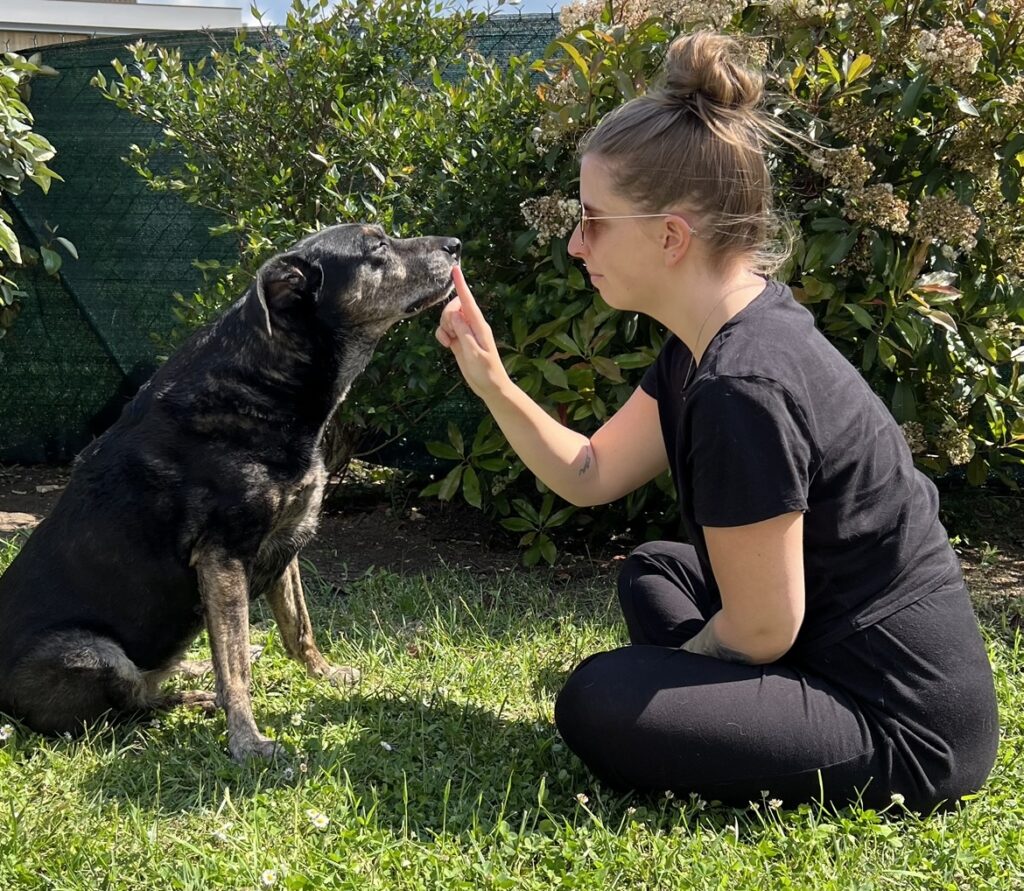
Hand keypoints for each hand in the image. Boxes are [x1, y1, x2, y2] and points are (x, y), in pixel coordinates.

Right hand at [436, 266, 508, 399]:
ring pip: (447, 318)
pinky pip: (445, 329)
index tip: (455, 269)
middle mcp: (472, 326)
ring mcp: (465, 332)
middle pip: (453, 308)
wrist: (490, 387)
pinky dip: (442, 335)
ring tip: (449, 341)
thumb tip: (455, 315)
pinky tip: (446, 345)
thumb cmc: (486, 372)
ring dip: (443, 327)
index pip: (468, 301)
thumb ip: (464, 334)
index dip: (461, 285)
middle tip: (451, 332)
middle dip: (446, 316)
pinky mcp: (458, 340)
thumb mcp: (474, 354)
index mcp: (479, 326)